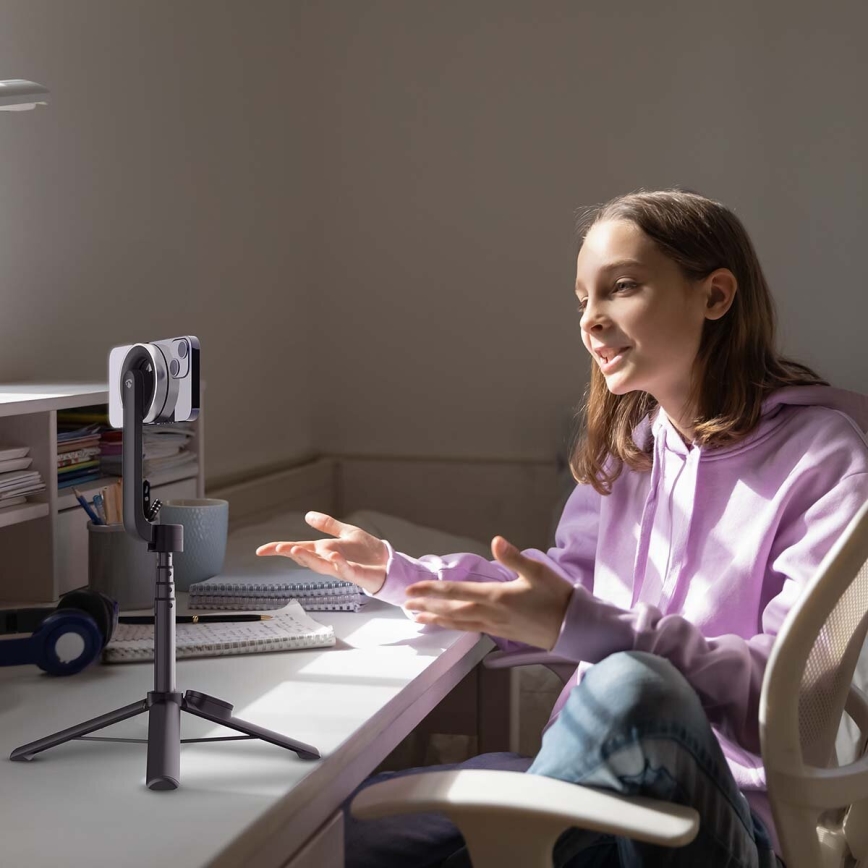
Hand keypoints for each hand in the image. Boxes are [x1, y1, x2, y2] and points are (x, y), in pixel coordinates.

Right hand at [255, 512, 388, 594]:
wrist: (388, 564)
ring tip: (295, 551)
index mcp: (325, 550)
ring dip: (308, 560)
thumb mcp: (347, 532)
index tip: (261, 550)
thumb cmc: (367, 552)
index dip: (280, 549)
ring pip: (321, 566)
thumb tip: (307, 515)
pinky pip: (346, 570)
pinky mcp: (356, 574)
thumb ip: (328, 525)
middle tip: (279, 548)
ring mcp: (341, 568)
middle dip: (291, 553)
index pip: (299, 548)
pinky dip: (339, 564)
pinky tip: (334, 556)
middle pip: (306, 558)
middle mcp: (329, 560)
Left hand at [404, 536, 572, 650]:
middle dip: (426, 606)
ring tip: (417, 618)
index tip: (411, 590)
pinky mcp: (500, 633)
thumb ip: (514, 557)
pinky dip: (453, 627)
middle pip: (450, 611)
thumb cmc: (556, 596)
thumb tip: (496, 540)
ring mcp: (494, 626)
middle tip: (404, 604)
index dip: (431, 591)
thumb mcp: (538, 571)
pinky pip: (469, 629)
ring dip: (435, 620)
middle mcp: (490, 613)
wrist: (572, 627)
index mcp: (495, 596)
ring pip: (457, 623)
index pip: (455, 593)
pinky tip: (447, 625)